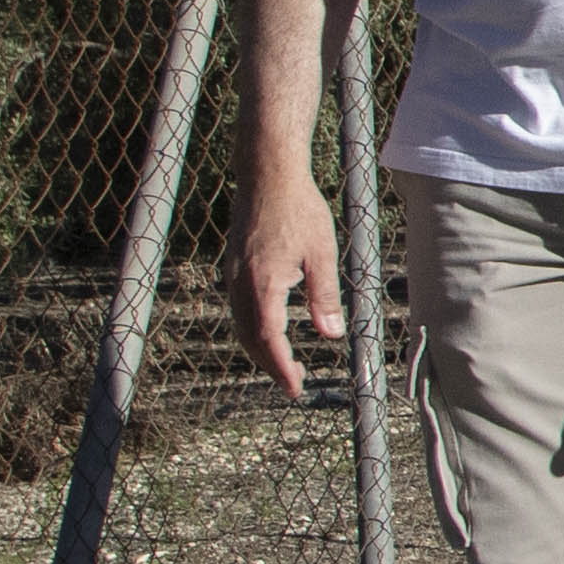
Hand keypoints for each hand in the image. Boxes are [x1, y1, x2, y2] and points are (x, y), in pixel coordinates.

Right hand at [227, 171, 343, 398]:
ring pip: (240, 325)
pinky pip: (238, 309)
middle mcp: (240, 283)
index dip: (280, 368)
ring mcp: (232, 275)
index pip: (268, 339)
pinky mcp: (233, 267)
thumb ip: (324, 296)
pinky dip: (251, 329)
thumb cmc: (298, 209)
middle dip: (270, 365)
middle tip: (294, 384)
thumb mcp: (322, 253)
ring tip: (283, 364)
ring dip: (259, 350)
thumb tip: (331, 334)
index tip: (295, 389)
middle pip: (249, 338)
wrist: (266, 175)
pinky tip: (268, 331)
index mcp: (262, 284)